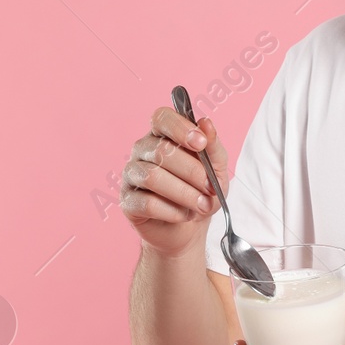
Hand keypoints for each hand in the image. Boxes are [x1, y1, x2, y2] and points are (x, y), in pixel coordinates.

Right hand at [120, 106, 226, 257]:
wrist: (190, 227)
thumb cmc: (201, 191)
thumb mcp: (216, 169)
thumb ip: (213, 146)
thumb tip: (206, 123)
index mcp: (162, 134)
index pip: (162, 117)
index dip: (180, 128)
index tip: (201, 144)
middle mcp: (142, 150)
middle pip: (162, 151)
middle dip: (192, 172)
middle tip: (211, 189)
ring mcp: (131, 174)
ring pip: (152, 177)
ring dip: (184, 193)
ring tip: (202, 205)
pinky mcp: (127, 200)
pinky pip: (147, 203)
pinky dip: (172, 211)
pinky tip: (184, 215)